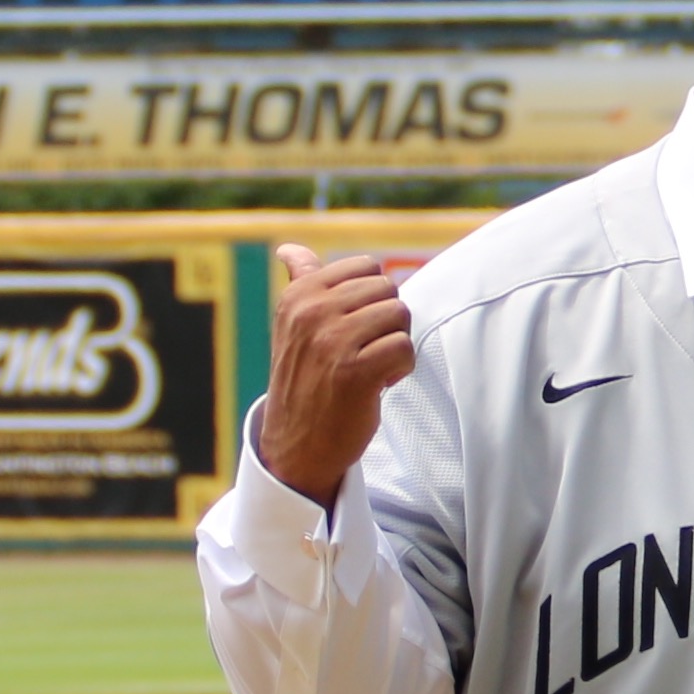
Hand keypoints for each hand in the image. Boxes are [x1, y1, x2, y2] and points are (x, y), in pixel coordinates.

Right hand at [258, 243, 423, 506]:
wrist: (296, 444)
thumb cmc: (305, 380)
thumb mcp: (294, 326)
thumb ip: (301, 283)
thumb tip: (290, 249)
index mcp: (299, 295)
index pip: (366, 267)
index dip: (372, 299)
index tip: (352, 328)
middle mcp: (312, 312)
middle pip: (387, 289)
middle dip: (386, 322)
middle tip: (363, 351)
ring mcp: (333, 340)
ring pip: (399, 315)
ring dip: (393, 346)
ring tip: (369, 367)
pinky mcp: (356, 371)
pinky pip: (404, 348)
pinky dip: (400, 369)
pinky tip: (377, 385)